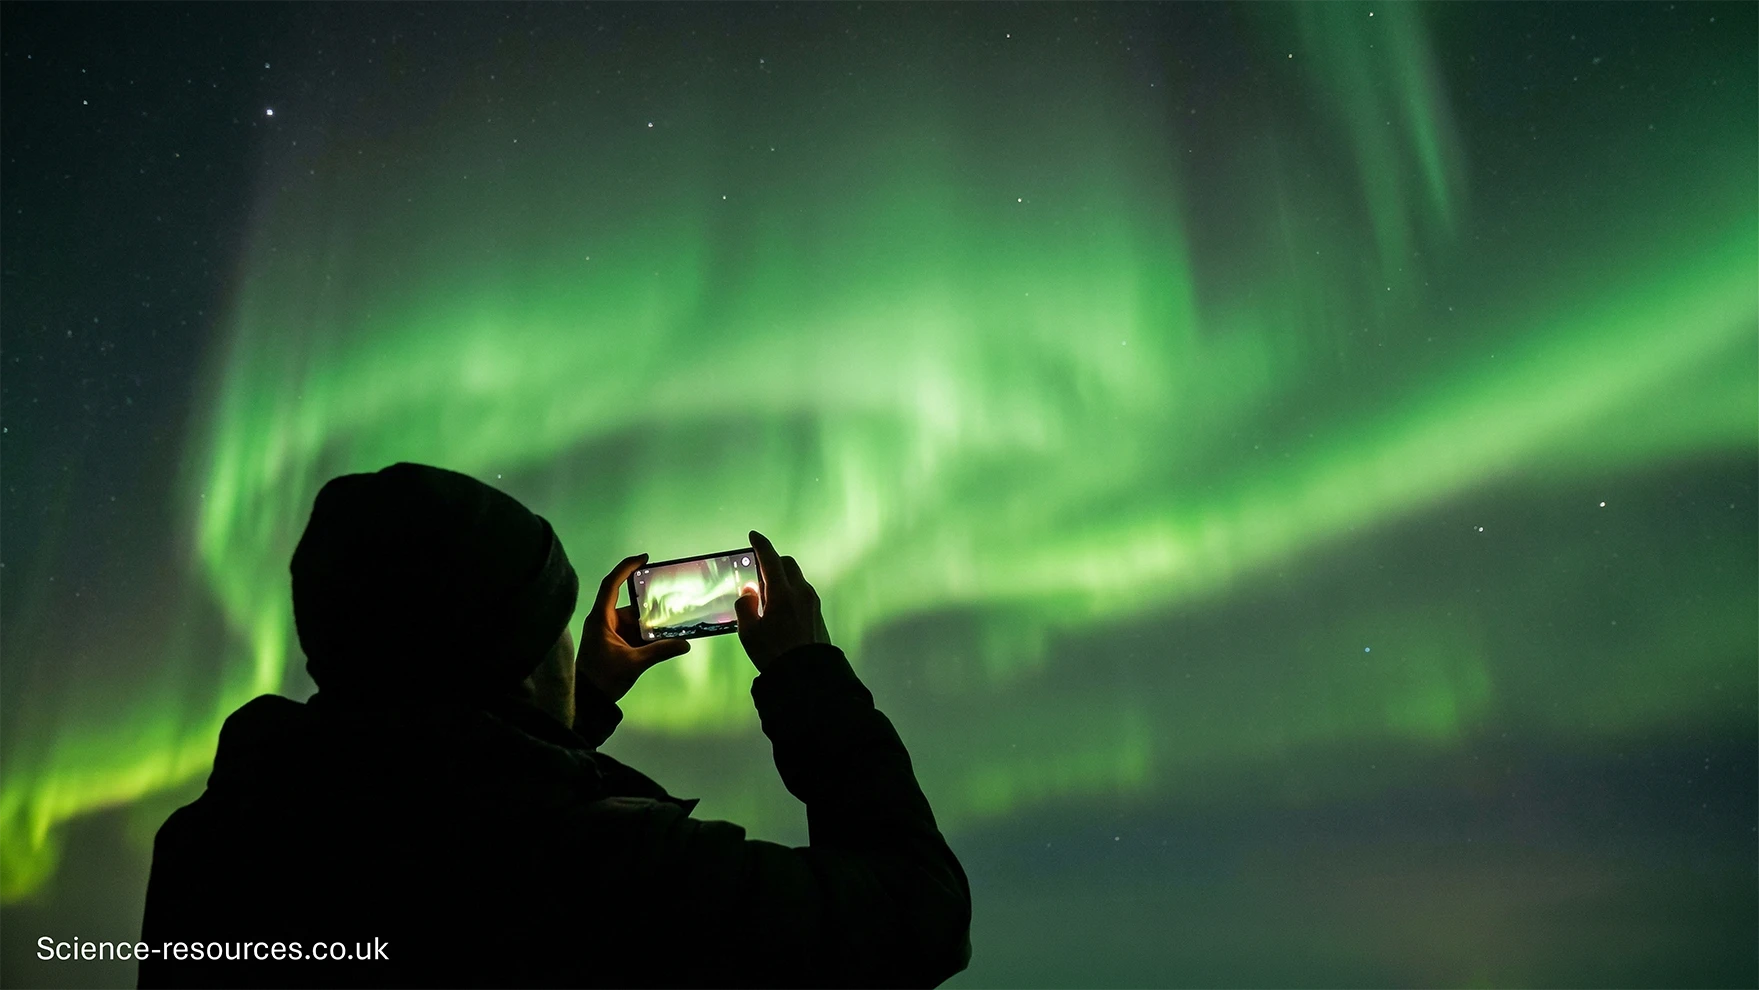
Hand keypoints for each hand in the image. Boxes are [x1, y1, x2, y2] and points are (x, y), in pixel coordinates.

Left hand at [577, 553, 690, 703]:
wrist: (589, 700)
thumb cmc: (602, 678)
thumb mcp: (634, 663)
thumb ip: (660, 651)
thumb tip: (685, 644)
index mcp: (601, 619)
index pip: (611, 584)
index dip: (626, 568)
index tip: (643, 559)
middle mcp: (603, 621)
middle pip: (630, 605)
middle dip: (650, 605)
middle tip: (671, 600)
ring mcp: (608, 633)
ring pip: (633, 620)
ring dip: (650, 623)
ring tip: (672, 622)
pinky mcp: (613, 643)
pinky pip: (633, 632)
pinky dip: (646, 634)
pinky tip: (663, 637)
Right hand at [734, 530, 830, 671]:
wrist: (807, 675)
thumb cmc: (774, 654)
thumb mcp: (749, 632)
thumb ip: (745, 606)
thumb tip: (749, 593)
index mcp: (782, 593)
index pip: (770, 559)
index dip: (761, 545)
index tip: (754, 536)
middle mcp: (801, 592)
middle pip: (787, 564)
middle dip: (773, 562)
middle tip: (757, 572)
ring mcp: (812, 602)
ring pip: (796, 578)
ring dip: (782, 578)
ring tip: (767, 597)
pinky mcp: (817, 613)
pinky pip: (802, 593)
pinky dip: (790, 592)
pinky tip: (780, 609)